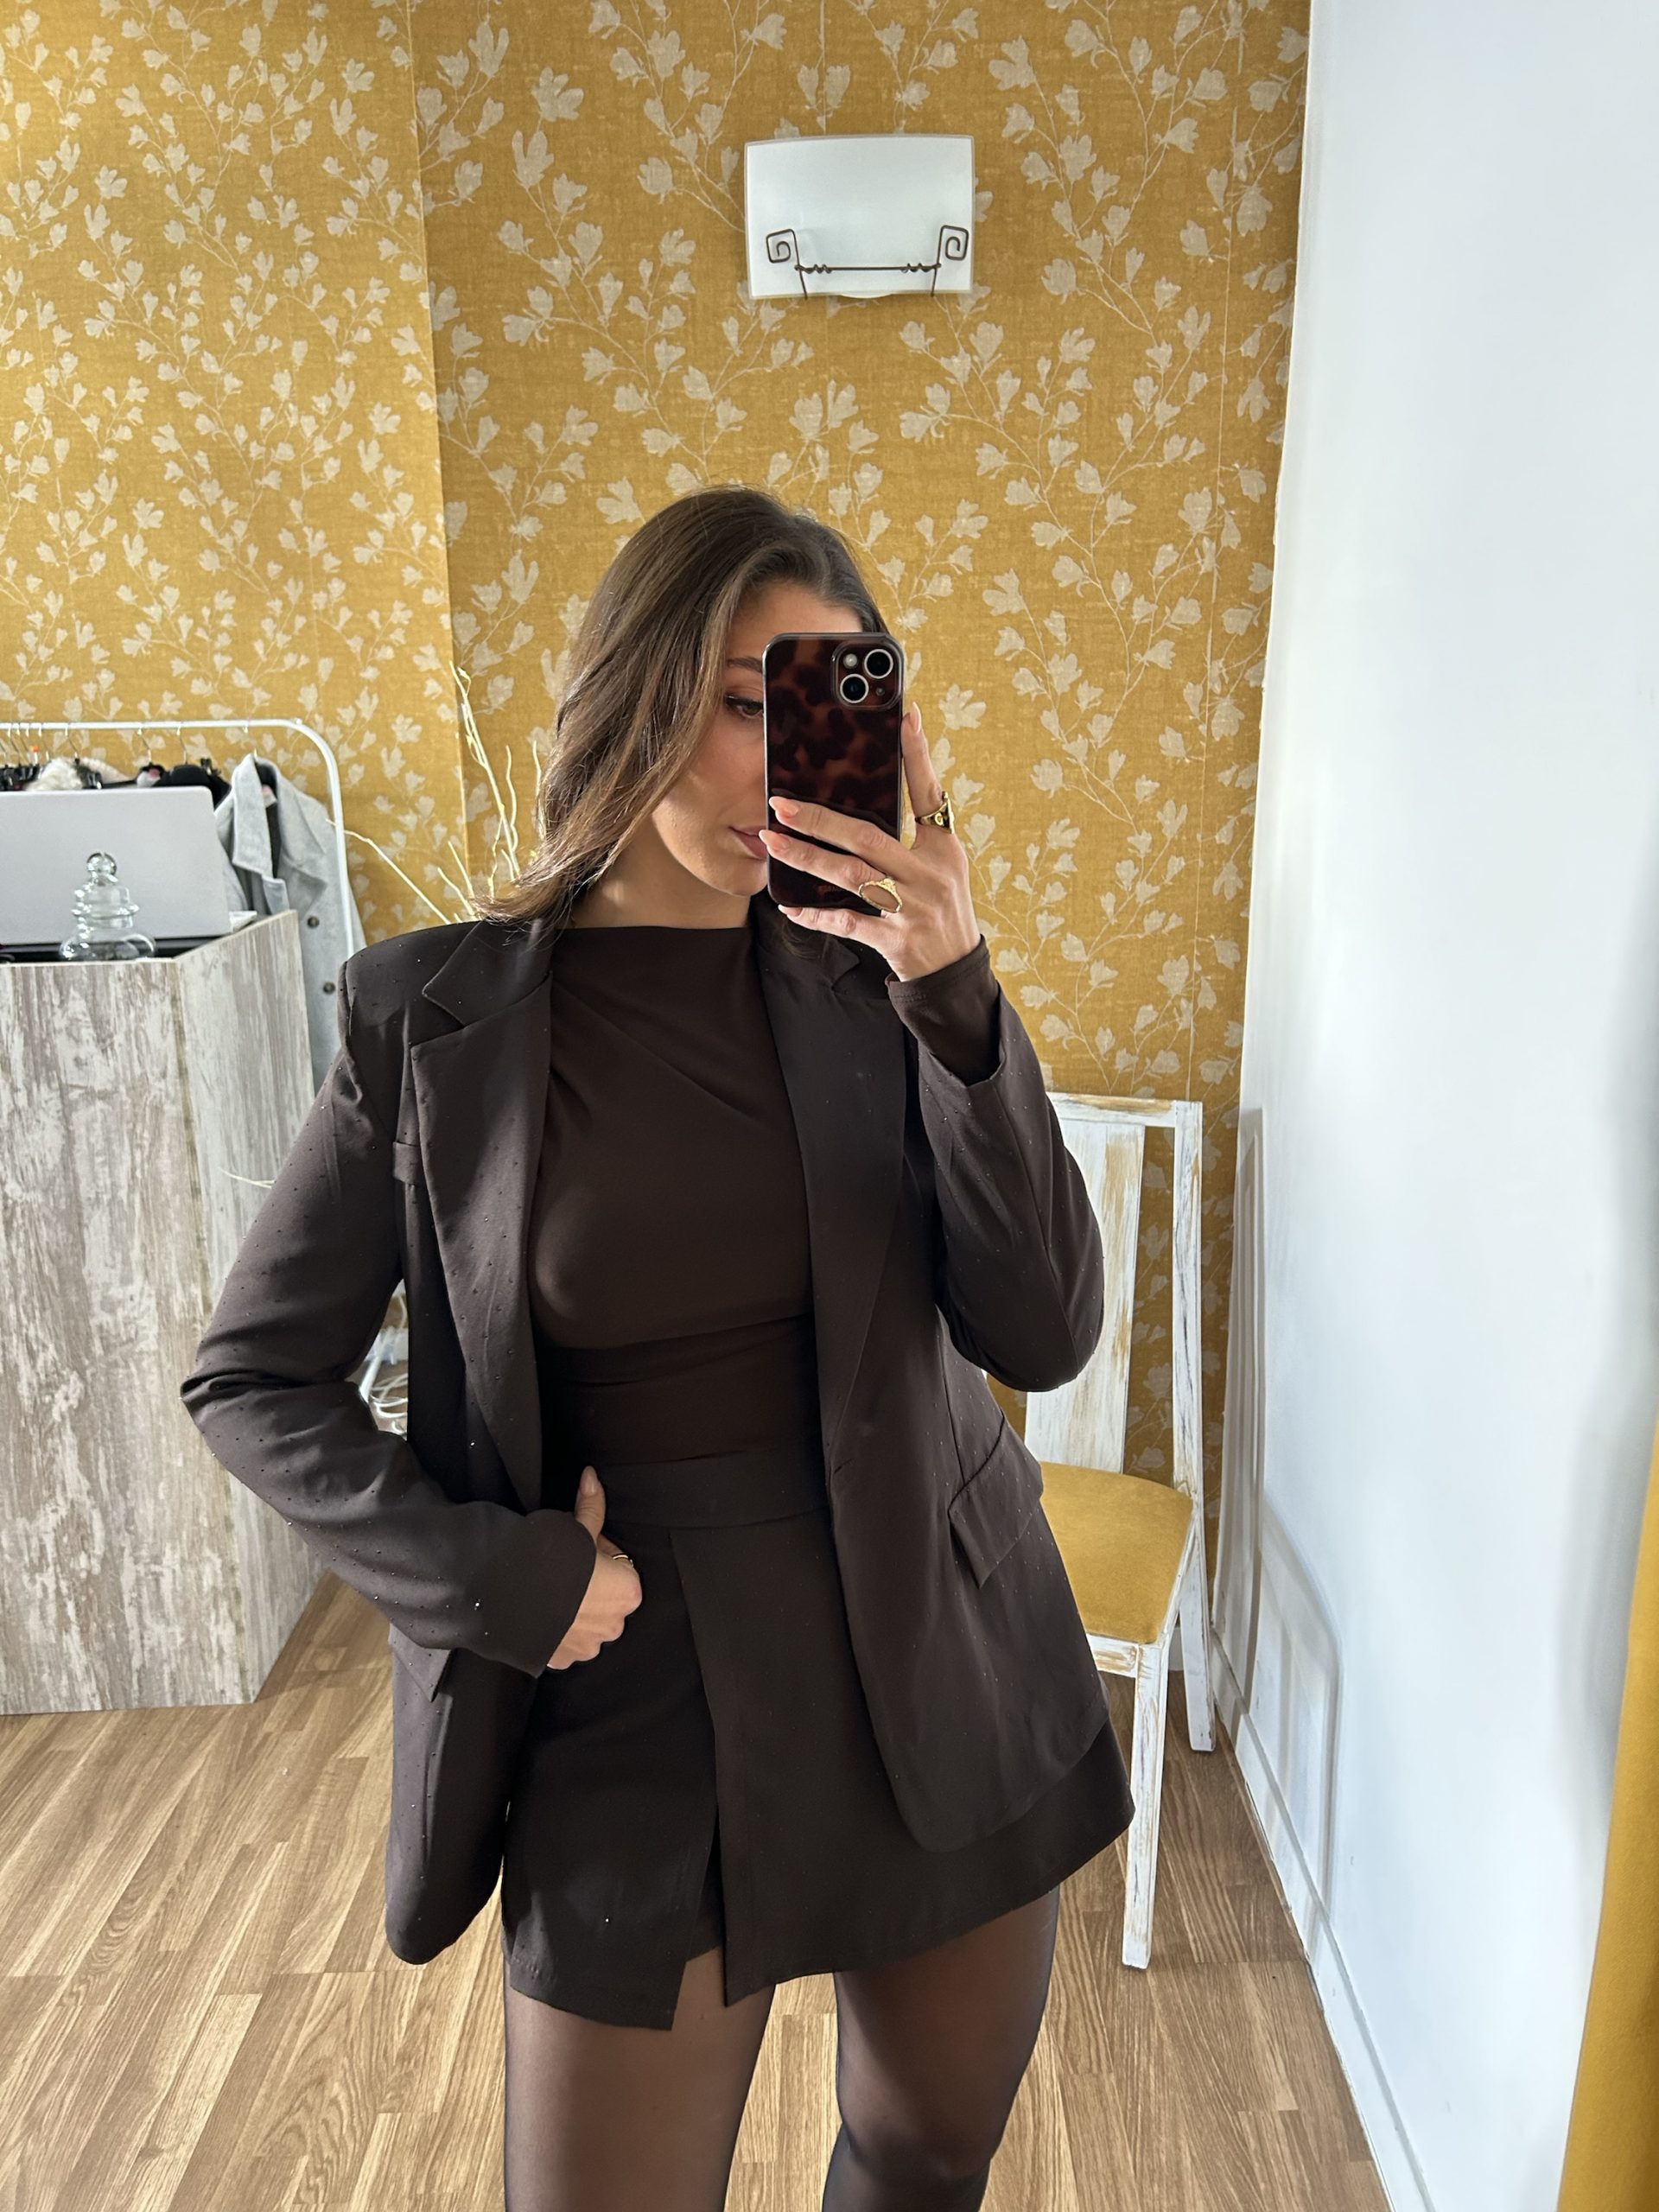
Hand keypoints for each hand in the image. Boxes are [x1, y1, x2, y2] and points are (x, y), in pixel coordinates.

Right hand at [546, 1465, 641, 1667]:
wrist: (505, 1595)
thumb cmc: (549, 1560)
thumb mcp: (575, 1527)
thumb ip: (591, 1506)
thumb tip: (593, 1477)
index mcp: (627, 1592)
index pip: (620, 1566)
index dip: (598, 1552)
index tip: (580, 1546)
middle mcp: (614, 1625)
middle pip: (605, 1598)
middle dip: (589, 1584)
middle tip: (564, 1568)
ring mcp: (587, 1647)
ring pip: (586, 1623)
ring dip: (574, 1609)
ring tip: (550, 1590)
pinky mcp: (561, 1660)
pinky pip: (565, 1642)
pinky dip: (556, 1630)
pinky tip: (541, 1611)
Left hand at [758, 701, 979, 983]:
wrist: (954, 971)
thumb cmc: (941, 907)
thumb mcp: (943, 863)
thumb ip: (916, 829)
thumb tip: (875, 788)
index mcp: (943, 847)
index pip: (928, 793)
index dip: (917, 755)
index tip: (905, 715)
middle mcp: (930, 874)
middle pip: (868, 837)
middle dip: (820, 818)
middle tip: (780, 802)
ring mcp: (913, 908)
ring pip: (851, 876)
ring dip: (807, 858)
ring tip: (772, 842)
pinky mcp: (896, 940)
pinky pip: (848, 923)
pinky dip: (817, 914)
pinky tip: (790, 905)